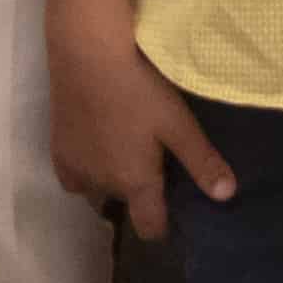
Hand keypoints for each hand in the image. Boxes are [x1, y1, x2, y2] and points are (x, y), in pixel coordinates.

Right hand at [47, 21, 232, 241]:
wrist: (87, 55)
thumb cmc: (139, 89)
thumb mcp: (178, 123)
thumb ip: (201, 161)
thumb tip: (227, 196)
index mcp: (134, 183)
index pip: (149, 227)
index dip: (162, 224)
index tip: (171, 207)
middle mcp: (101, 185)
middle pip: (123, 204)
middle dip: (136, 193)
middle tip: (151, 163)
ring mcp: (74, 169)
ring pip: (94, 192)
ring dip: (109, 181)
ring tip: (122, 153)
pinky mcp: (56, 149)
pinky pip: (72, 177)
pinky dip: (85, 170)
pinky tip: (95, 146)